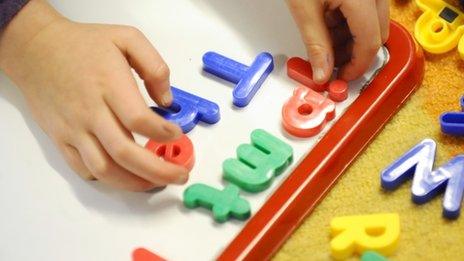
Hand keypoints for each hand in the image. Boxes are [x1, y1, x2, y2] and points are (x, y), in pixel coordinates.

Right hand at [0, 0, 188, 190]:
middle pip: (125, 153)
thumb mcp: (127, 38)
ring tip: (156, 182)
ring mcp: (74, 129)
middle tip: (180, 175)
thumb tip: (167, 101)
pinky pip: (84, 169)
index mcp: (109, 85)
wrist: (36, 50)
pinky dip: (107, 179)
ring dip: (134, 182)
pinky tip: (125, 176)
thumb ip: (154, 66)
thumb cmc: (84, 44)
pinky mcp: (61, 139)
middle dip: (158, 171)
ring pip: (104, 169)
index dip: (162, 133)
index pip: (138, 120)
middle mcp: (91, 112)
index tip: (177, 134)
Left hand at [286, 0, 388, 83]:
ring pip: (372, 24)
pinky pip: (367, 11)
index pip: (370, 42)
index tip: (342, 77)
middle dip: (354, 54)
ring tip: (325, 40)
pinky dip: (349, 23)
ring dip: (351, 39)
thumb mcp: (305, 9)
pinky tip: (329, 23)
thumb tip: (323, 73)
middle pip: (376, 34)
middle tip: (331, 62)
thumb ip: (316, 44)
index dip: (356, 66)